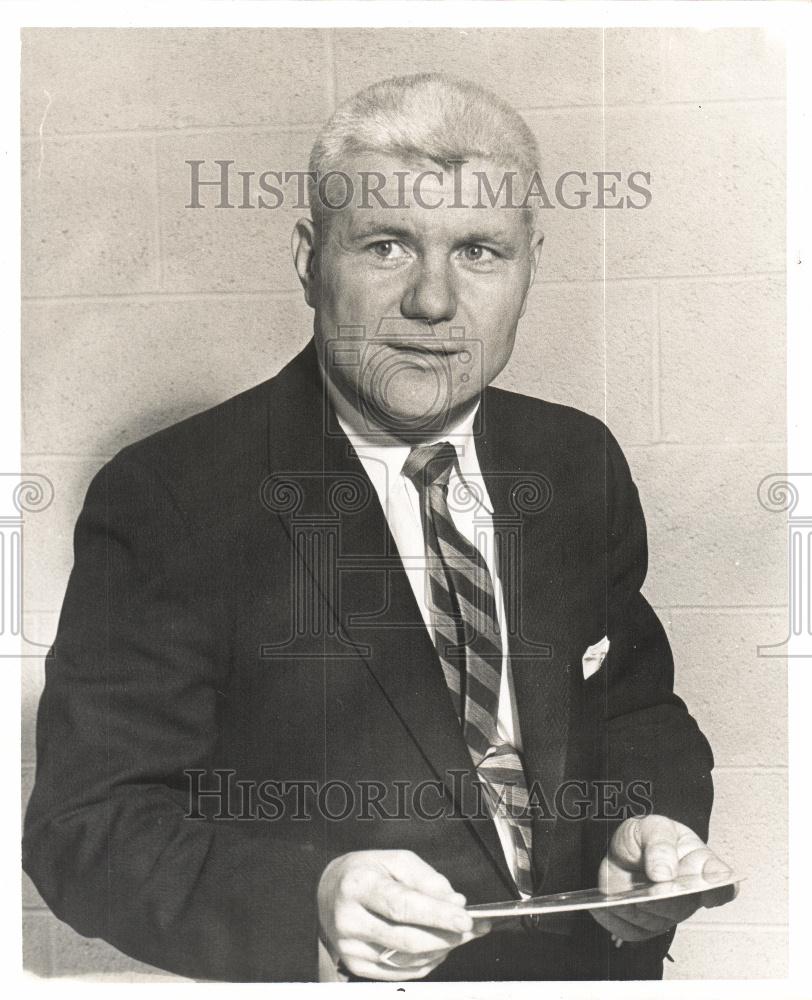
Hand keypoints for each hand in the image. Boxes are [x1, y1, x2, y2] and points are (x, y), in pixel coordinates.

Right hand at [318, 849, 490, 980]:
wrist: (328, 892)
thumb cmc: (366, 872)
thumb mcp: (395, 860)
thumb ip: (427, 879)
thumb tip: (455, 903)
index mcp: (358, 885)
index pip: (402, 905)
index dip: (437, 914)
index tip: (465, 918)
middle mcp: (349, 919)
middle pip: (407, 938)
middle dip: (446, 936)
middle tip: (470, 928)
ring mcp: (351, 947)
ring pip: (407, 958)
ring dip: (441, 949)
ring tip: (456, 934)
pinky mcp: (356, 966)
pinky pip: (401, 971)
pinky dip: (426, 961)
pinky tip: (437, 946)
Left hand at [591, 815, 736, 942]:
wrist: (620, 852)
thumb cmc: (645, 839)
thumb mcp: (652, 827)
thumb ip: (660, 844)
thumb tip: (665, 873)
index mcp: (700, 866)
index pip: (723, 884)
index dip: (719, 890)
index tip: (707, 890)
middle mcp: (689, 895)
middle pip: (684, 906)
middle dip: (664, 896)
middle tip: (652, 887)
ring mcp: (668, 913)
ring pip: (657, 920)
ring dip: (638, 904)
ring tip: (628, 888)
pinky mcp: (645, 927)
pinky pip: (632, 930)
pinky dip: (618, 915)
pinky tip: (614, 900)